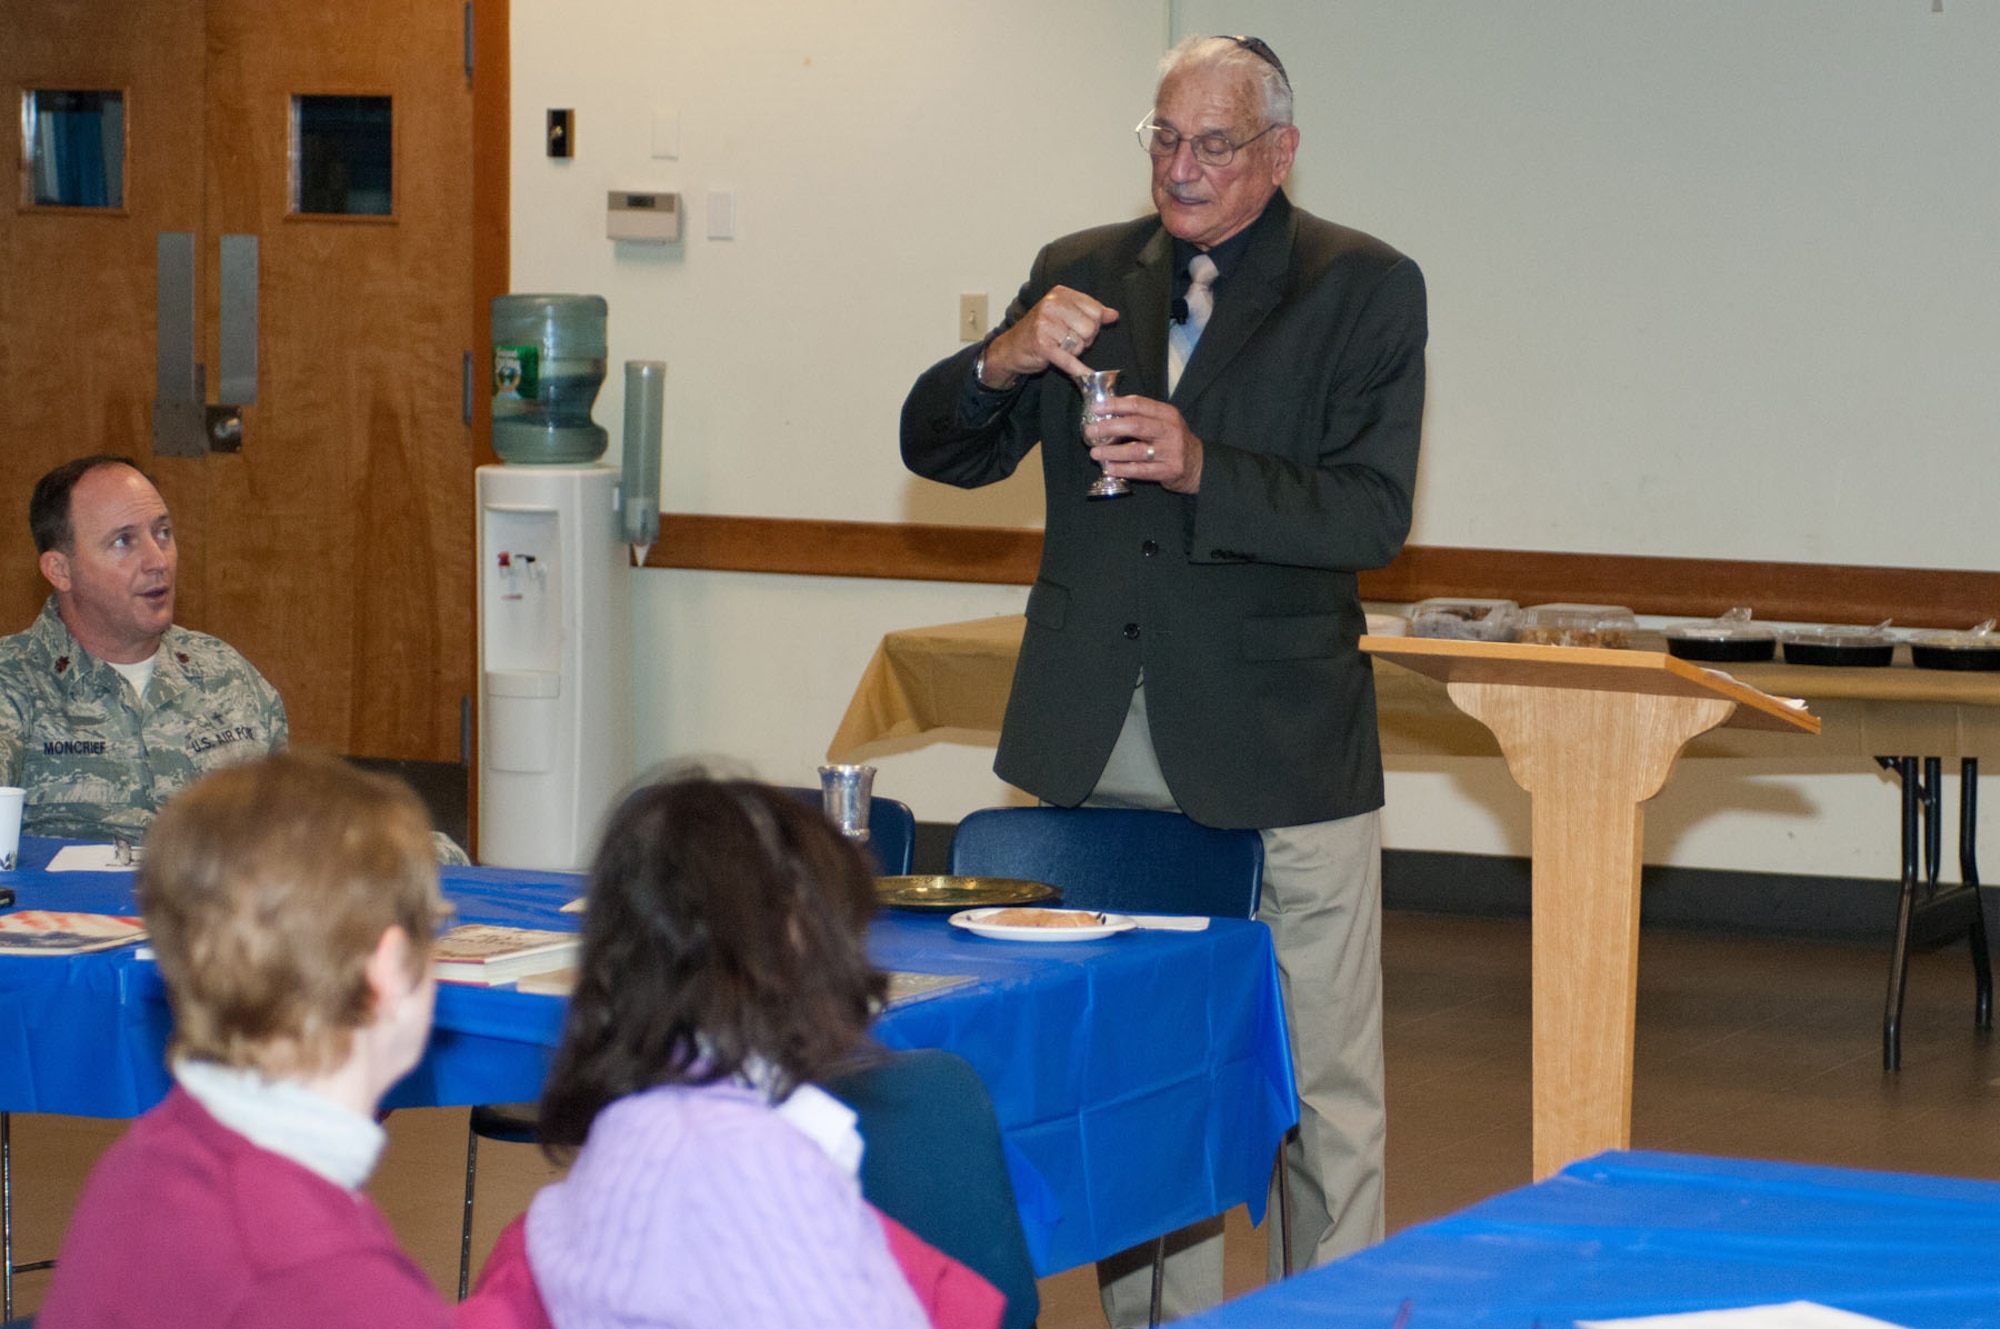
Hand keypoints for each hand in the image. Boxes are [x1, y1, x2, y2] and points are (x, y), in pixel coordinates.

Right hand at [978, 286, 1120, 385]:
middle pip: (1090, 328)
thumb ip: (1091, 312)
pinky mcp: (1041, 344)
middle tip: (1067, 341)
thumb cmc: (1041, 331)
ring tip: (1059, 347)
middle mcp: (1052, 305)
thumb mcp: (1065, 315)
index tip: (1078, 328)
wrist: (1011, 349)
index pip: (1095, 310)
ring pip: (1080, 344)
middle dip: (1084, 339)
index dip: (1093, 324)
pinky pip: (1069, 359)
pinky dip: (1078, 369)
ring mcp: (1045, 324)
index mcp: (1060, 294)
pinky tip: (1084, 374)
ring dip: (1074, 351)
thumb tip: (1113, 315)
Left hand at [1084, 395, 1204, 493]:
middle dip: (1109, 428)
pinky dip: (1122, 469)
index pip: (1138, 404)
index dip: (1115, 405)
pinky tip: (1109, 468)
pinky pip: (1140, 470)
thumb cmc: (1173, 441)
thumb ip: (1142, 415)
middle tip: (1091, 431)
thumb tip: (1108, 413)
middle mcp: (1170, 431)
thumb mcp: (1164, 422)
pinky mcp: (1168, 470)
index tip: (1097, 408)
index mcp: (1167, 414)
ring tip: (1095, 452)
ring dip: (1112, 452)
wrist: (1198, 465)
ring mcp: (1170, 451)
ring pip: (1136, 450)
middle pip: (1135, 426)